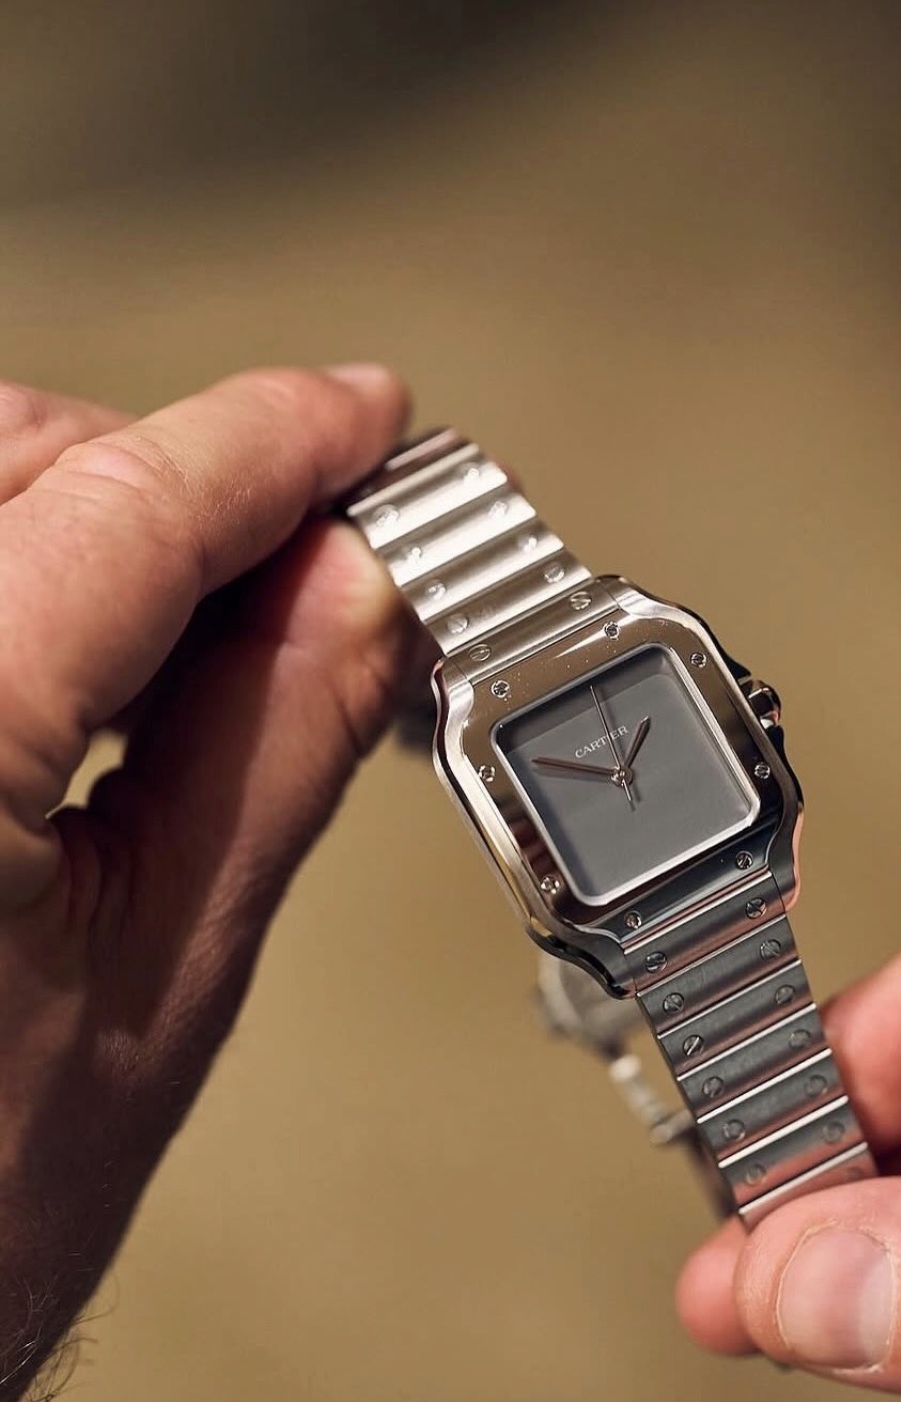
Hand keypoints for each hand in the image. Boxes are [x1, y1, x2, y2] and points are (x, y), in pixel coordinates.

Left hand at [0, 366, 414, 1401]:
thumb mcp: (163, 983)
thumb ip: (270, 750)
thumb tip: (361, 593)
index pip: (121, 509)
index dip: (272, 447)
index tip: (364, 418)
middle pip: (17, 451)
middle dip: (174, 479)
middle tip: (311, 563)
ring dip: (88, 515)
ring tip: (206, 628)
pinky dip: (21, 571)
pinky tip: (89, 656)